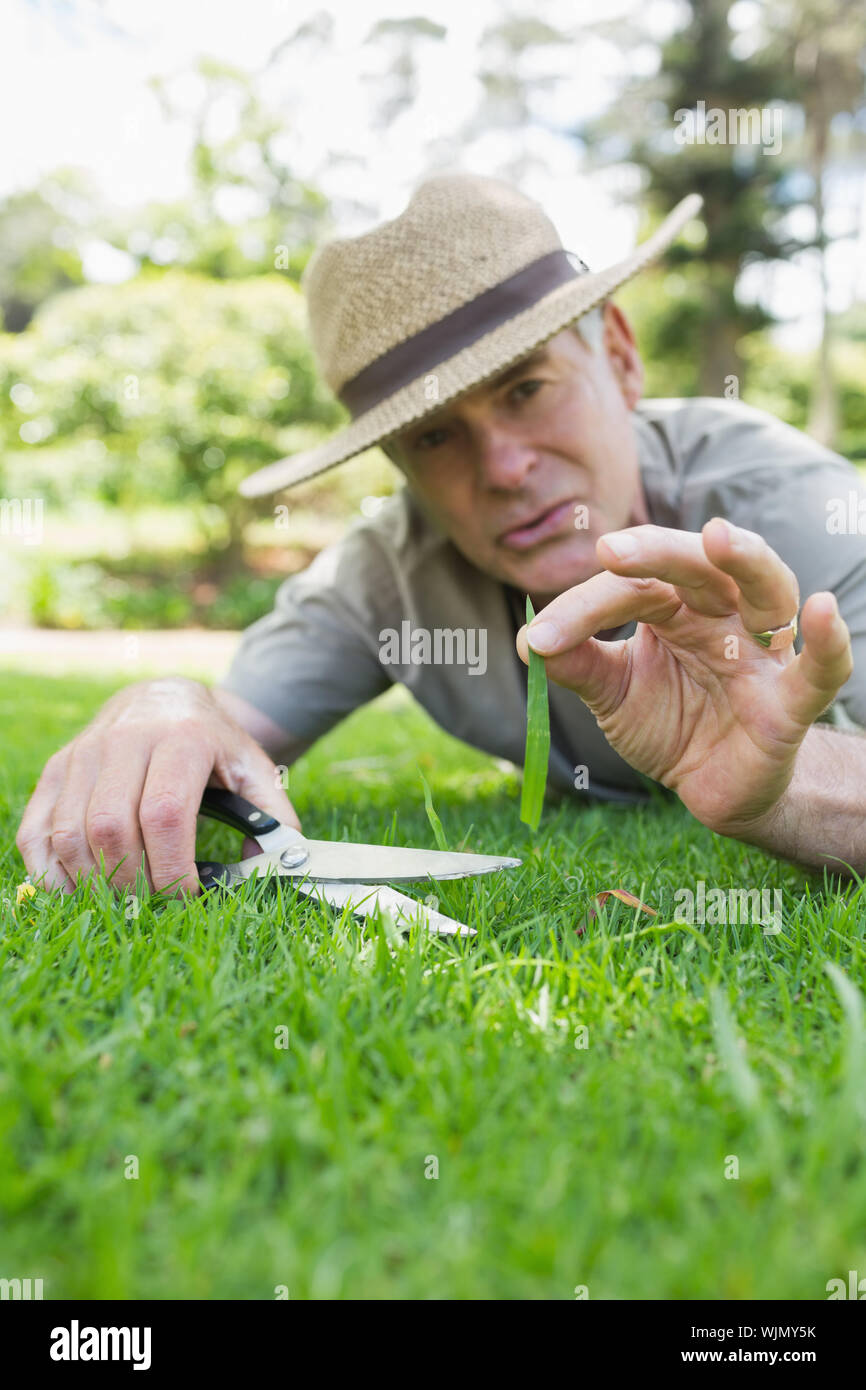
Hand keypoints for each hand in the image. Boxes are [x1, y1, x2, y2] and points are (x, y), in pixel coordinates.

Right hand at [16, 677, 299, 895]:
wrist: (162, 698)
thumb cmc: (213, 743)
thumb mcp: (253, 767)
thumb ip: (274, 815)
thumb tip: (281, 865)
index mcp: (182, 738)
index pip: (165, 813)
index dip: (172, 867)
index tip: (187, 897)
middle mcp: (125, 740)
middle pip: (113, 827)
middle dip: (133, 881)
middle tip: (154, 905)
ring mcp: (83, 754)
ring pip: (71, 832)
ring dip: (93, 882)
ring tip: (123, 901)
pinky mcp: (56, 770)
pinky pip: (36, 830)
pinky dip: (50, 871)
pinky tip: (78, 891)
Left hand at [516, 519, 853, 838]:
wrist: (715, 788)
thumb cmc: (672, 722)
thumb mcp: (614, 693)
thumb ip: (578, 665)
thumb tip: (532, 641)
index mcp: (677, 605)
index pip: (633, 587)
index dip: (585, 607)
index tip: (541, 638)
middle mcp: (724, 614)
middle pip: (700, 566)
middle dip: (658, 552)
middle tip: (611, 549)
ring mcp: (762, 654)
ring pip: (768, 589)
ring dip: (746, 559)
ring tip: (718, 536)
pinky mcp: (790, 704)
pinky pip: (819, 671)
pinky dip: (829, 643)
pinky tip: (823, 609)